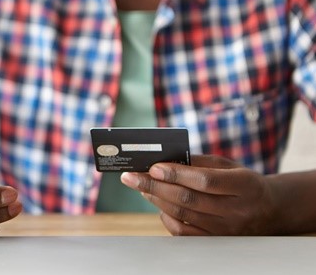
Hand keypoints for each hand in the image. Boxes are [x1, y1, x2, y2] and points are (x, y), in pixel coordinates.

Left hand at [120, 155, 277, 235]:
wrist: (269, 210)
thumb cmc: (243, 182)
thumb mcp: (229, 166)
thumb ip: (199, 162)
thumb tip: (164, 160)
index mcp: (244, 185)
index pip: (205, 180)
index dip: (176, 174)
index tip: (153, 167)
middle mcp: (237, 210)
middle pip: (188, 199)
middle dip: (154, 187)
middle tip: (131, 177)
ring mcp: (227, 230)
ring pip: (183, 215)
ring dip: (156, 199)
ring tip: (140, 187)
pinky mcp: (216, 241)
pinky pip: (184, 232)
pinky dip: (166, 217)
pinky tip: (158, 204)